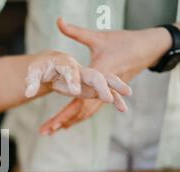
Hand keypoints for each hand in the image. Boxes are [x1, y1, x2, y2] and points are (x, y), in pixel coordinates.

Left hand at [40, 17, 170, 134]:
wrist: (145, 48)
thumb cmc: (121, 41)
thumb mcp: (98, 36)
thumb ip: (76, 31)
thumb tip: (59, 21)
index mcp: (98, 77)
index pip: (80, 98)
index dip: (66, 110)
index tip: (55, 122)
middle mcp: (101, 89)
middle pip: (80, 110)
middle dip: (62, 121)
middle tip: (45, 131)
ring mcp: (105, 93)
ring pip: (85, 113)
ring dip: (68, 122)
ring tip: (50, 131)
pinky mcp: (106, 95)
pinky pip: (90, 109)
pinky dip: (78, 116)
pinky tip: (66, 125)